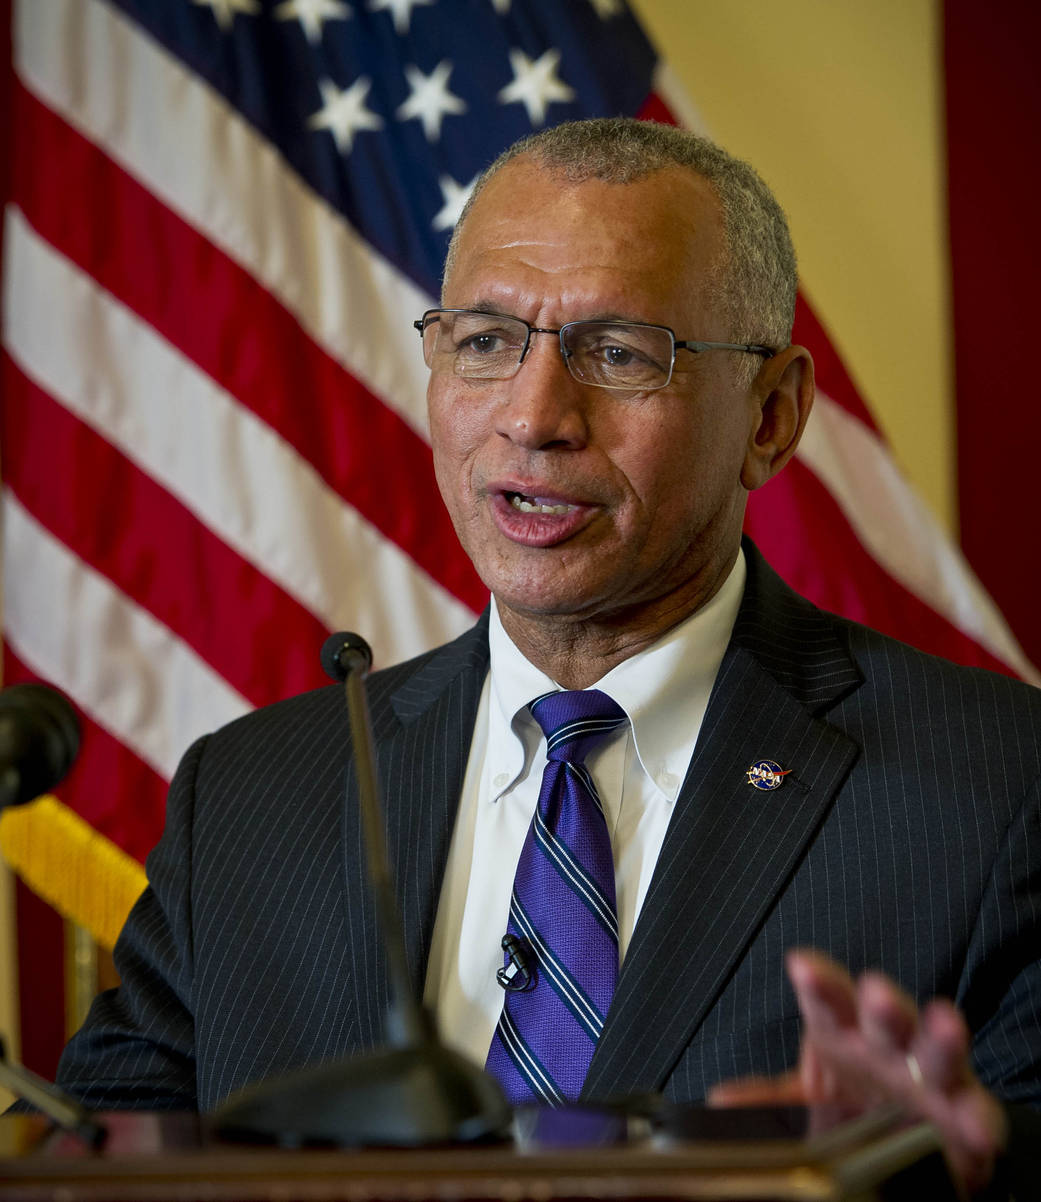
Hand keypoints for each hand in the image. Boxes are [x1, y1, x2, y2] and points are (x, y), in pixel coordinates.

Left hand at [707, 949, 1007, 1194]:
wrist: (902, 1138)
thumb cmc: (853, 1096)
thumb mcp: (804, 1097)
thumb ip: (768, 1096)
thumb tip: (722, 1099)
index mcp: (842, 1031)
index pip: (827, 1000)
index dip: (818, 984)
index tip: (802, 966)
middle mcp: (886, 1045)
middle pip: (885, 1016)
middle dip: (882, 1002)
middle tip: (875, 992)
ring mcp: (927, 1075)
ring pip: (936, 1050)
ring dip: (939, 1037)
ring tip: (943, 1022)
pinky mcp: (963, 1110)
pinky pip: (973, 1110)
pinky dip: (977, 1115)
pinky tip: (974, 1121)